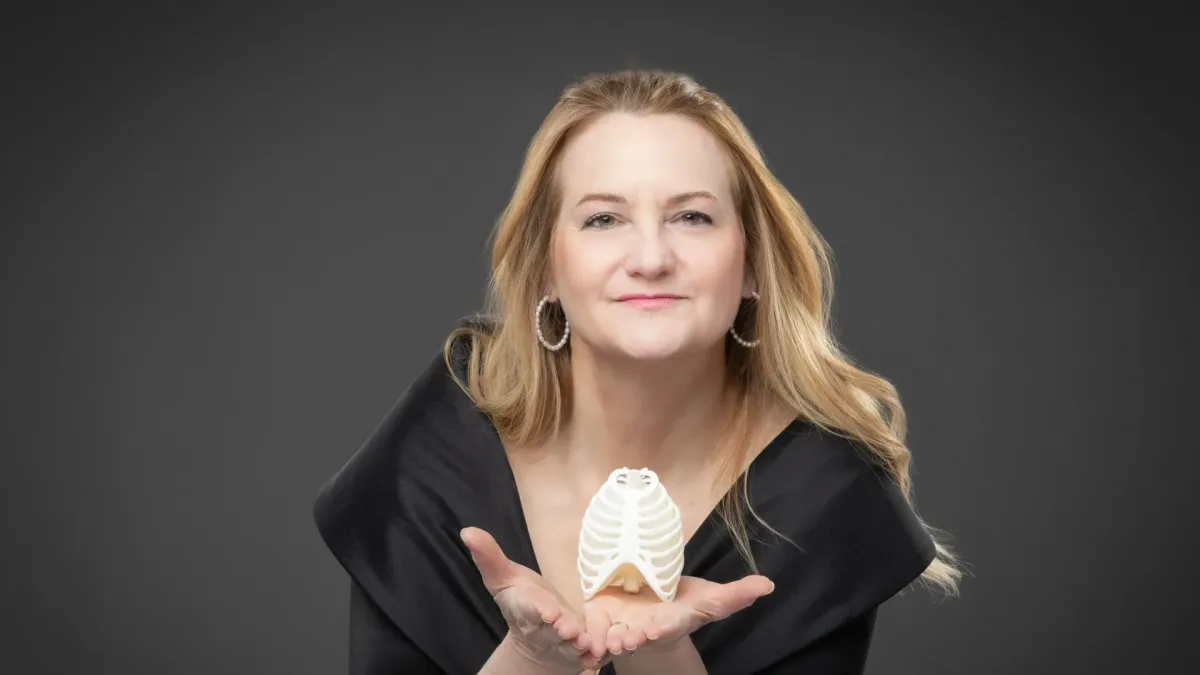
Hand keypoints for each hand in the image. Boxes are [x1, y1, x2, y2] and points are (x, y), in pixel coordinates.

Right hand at [461, 527, 603, 671]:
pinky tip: (606, 651)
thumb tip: (466, 531)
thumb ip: (489, 557)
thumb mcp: (503, 578)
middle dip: (560, 629)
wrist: (534, 644)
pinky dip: (599, 655)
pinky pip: (590, 656)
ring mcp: (562, 645)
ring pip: (571, 647)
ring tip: (586, 640)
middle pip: (552, 631)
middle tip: (570, 628)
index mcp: (525, 610)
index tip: (548, 609)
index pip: (530, 609)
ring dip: (580, 644)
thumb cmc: (521, 601)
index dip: (538, 609)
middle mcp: (543, 631)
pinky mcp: (580, 653)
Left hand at [580, 574, 774, 659]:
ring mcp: (621, 626)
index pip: (669, 625)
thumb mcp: (709, 597)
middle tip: (626, 639)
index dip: (662, 628)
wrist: (650, 603)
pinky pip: (589, 630)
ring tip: (604, 641)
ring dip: (607, 641)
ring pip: (611, 637)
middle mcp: (645, 628)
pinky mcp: (600, 617)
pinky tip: (580, 640)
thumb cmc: (682, 602)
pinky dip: (584, 637)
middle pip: (637, 635)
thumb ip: (735, 594)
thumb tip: (769, 585)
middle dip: (632, 638)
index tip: (654, 629)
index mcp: (671, 621)